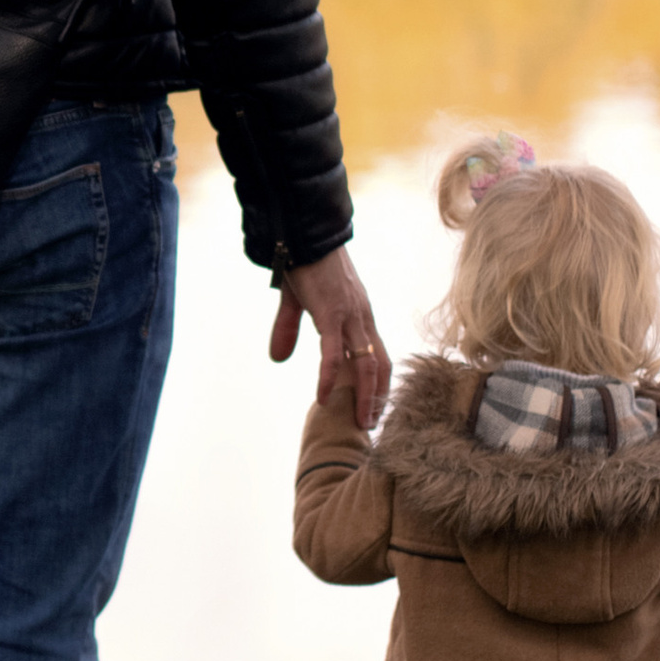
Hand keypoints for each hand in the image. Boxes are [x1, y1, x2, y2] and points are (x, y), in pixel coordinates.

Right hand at [269, 245, 391, 424]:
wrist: (304, 235)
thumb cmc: (305, 262)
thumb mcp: (298, 301)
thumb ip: (289, 329)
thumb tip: (278, 357)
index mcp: (359, 316)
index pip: (379, 356)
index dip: (379, 384)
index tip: (374, 408)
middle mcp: (362, 319)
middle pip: (381, 366)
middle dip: (378, 398)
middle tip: (371, 425)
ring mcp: (350, 318)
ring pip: (366, 365)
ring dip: (364, 397)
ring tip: (359, 423)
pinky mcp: (331, 315)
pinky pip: (334, 354)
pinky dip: (329, 378)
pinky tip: (322, 398)